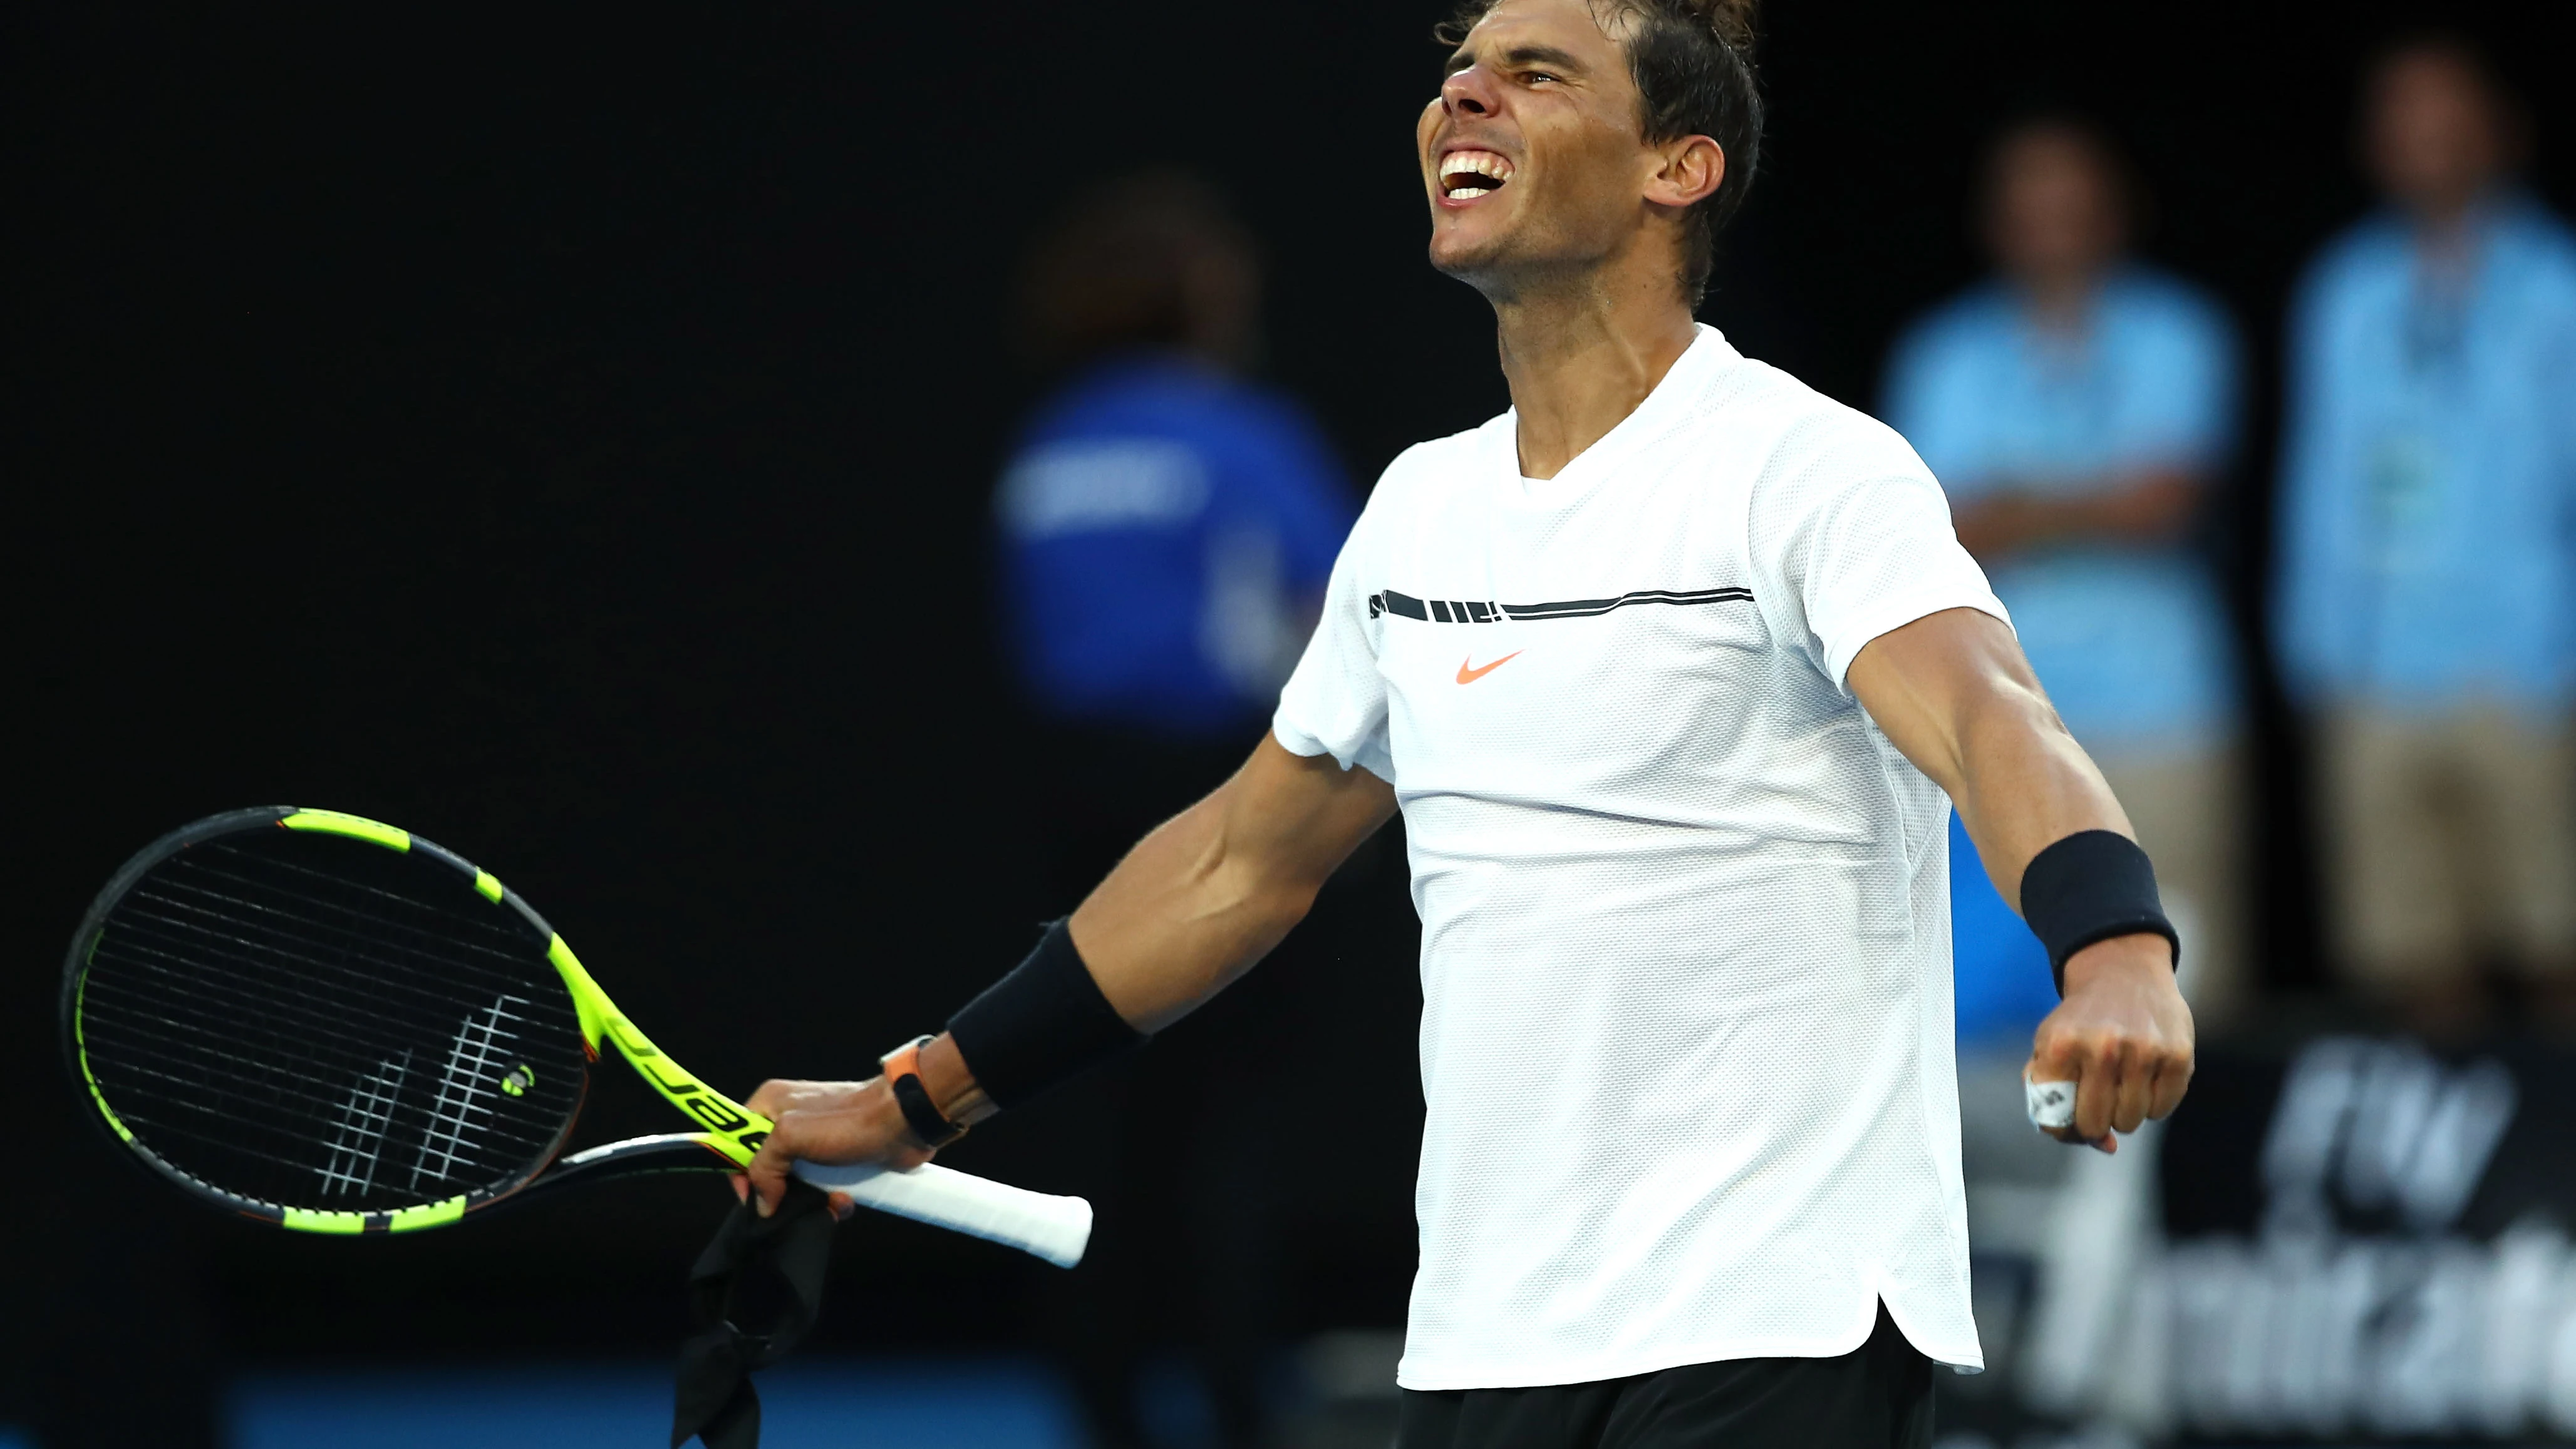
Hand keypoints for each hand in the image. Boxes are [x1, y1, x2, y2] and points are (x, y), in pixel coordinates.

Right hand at [736, 1076, 933, 1218]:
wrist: (905, 1123)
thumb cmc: (850, 1120)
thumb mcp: (791, 1136)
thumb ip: (764, 1166)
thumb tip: (764, 1201)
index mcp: (770, 1104)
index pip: (735, 1142)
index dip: (740, 1172)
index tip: (754, 1197)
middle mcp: (788, 1120)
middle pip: (767, 1168)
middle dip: (781, 1192)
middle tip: (793, 1202)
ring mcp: (815, 1142)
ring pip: (796, 1184)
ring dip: (811, 1200)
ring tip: (830, 1200)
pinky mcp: (837, 1160)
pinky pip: (823, 1189)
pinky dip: (832, 1199)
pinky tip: (845, 1200)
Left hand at [2026, 933, 2194, 1151]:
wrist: (2122, 973)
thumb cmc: (2080, 1023)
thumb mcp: (2050, 1048)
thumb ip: (2059, 1102)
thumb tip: (2106, 1146)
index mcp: (2061, 1045)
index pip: (2056, 1119)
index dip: (2063, 1127)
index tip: (2072, 1114)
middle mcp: (2102, 1047)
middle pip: (2094, 1124)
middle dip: (2094, 1120)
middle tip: (2098, 1097)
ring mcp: (2143, 1051)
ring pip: (2129, 1122)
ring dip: (2124, 1111)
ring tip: (2122, 1079)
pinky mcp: (2178, 1055)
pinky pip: (2162, 1110)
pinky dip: (2153, 1103)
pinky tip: (2146, 1075)